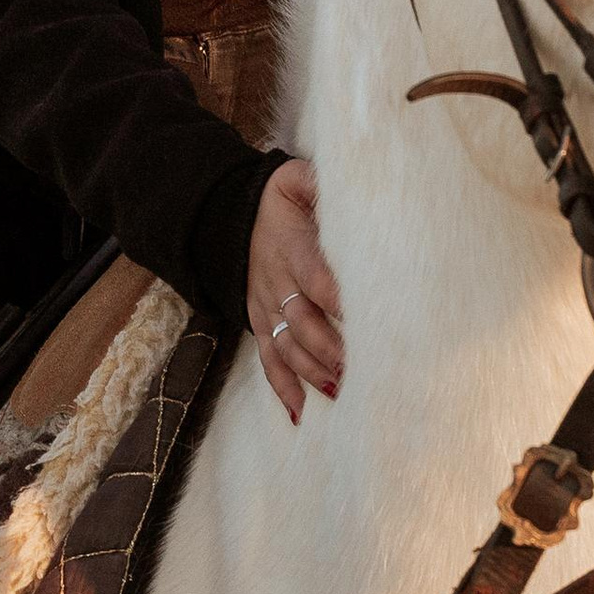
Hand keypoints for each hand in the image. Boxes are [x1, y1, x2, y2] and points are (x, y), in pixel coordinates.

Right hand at [247, 157, 341, 419]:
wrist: (229, 217)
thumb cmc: (280, 200)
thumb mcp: (295, 179)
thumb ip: (317, 182)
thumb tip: (354, 183)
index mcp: (289, 246)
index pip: (315, 275)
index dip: (337, 298)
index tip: (364, 317)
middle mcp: (275, 281)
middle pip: (302, 320)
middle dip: (330, 347)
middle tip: (362, 368)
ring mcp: (265, 306)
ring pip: (287, 346)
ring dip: (312, 371)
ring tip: (340, 392)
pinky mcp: (260, 322)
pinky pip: (268, 360)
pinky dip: (283, 388)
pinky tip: (302, 415)